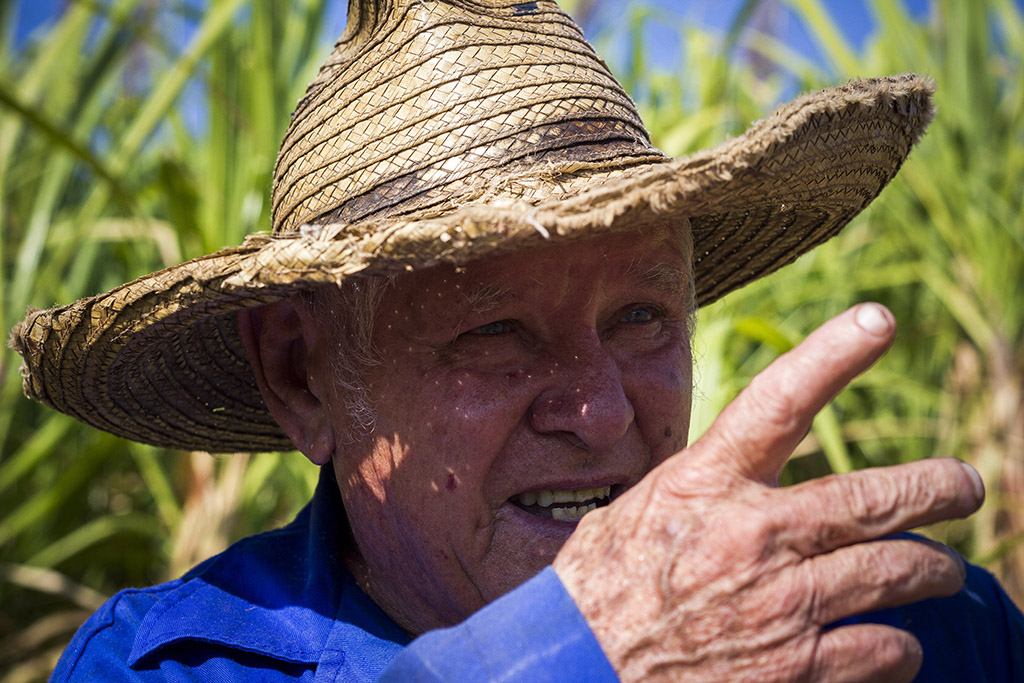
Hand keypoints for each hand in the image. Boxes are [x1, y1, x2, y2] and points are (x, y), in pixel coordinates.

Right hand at [553, 303, 983, 682]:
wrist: (575, 670)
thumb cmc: (596, 589)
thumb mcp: (635, 513)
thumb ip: (699, 489)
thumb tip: (738, 473)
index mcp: (707, 485)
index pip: (780, 400)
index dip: (834, 353)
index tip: (877, 322)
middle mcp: (754, 535)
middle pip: (876, 497)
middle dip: (938, 487)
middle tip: (965, 483)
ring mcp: (782, 606)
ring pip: (898, 573)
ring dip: (932, 571)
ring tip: (942, 571)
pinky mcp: (796, 670)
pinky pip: (886, 651)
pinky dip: (900, 647)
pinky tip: (895, 645)